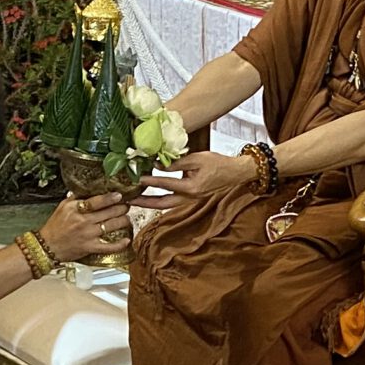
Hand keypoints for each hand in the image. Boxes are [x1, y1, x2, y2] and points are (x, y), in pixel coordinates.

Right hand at [40, 191, 130, 260]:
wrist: (46, 246)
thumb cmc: (54, 227)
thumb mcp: (62, 207)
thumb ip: (76, 198)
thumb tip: (89, 189)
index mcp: (75, 209)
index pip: (96, 201)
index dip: (110, 198)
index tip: (119, 195)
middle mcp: (83, 221)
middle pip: (108, 212)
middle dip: (121, 208)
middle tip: (126, 206)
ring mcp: (88, 235)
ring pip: (111, 226)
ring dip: (123, 221)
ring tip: (126, 218)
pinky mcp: (90, 248)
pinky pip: (108, 247)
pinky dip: (119, 244)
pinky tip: (127, 240)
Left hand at [126, 149, 253, 210]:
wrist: (235, 173)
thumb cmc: (218, 163)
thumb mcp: (197, 159)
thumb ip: (177, 163)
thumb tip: (158, 164)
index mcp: (192, 188)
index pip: (166, 185)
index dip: (151, 181)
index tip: (138, 179)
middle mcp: (190, 198)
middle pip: (162, 204)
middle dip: (145, 203)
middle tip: (129, 201)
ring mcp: (190, 200)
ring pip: (166, 205)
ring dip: (150, 203)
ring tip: (135, 200)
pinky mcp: (191, 198)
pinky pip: (172, 201)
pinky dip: (160, 199)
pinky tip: (151, 196)